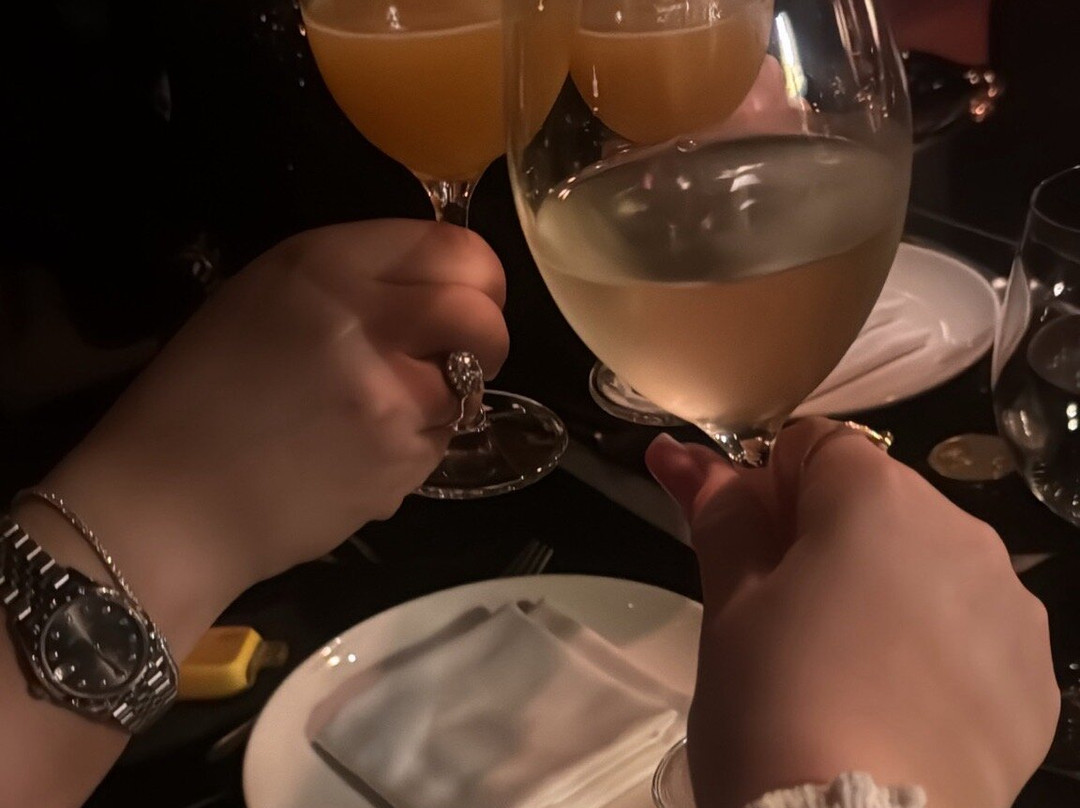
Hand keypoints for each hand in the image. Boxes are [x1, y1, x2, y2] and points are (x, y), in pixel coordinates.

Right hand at [44, 219, 507, 601]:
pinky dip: (416, 440)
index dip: (474, 274)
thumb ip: (356, 275)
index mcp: (328, 268)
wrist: (172, 504)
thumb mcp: (266, 294)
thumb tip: (434, 283)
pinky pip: (442, 439)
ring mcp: (394, 402)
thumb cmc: (204, 390)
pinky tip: (360, 449)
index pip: (457, 250)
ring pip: (473, 383)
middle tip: (444, 349)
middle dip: (480, 331)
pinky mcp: (403, 466)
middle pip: (484, 314)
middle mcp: (370, 325)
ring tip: (378, 405)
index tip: (460, 293)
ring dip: (443, 391)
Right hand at [646, 418, 1058, 807]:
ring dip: (887, 586)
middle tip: (784, 616)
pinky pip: (976, 630)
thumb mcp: (729, 605)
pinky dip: (937, 646)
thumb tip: (677, 455)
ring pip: (931, 562)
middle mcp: (963, 533)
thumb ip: (718, 513)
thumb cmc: (771, 704)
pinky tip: (898, 702)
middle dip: (828, 536)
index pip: (817, 446)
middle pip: (879, 500)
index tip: (750, 550)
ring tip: (843, 667)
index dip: (772, 488)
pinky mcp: (1036, 680)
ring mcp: (1012, 609)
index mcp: (878, 499)